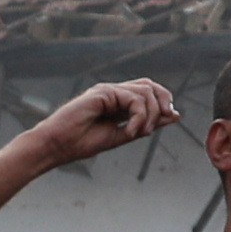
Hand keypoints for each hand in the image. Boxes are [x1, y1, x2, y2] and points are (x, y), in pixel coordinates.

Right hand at [0, 79, 178, 202]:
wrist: (57, 146)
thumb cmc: (82, 143)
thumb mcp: (123, 135)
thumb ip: (146, 125)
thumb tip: (174, 116)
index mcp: (117, 101)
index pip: (149, 91)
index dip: (164, 101)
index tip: (171, 118)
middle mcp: (113, 92)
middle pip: (150, 85)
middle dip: (163, 102)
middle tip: (161, 122)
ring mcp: (107, 90)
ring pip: (145, 91)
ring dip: (150, 114)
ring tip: (139, 132)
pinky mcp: (102, 92)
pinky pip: (133, 99)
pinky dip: (138, 116)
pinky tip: (130, 130)